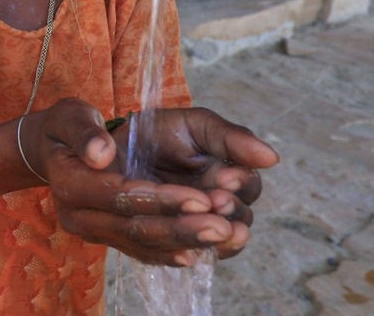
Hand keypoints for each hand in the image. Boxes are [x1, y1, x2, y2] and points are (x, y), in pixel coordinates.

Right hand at [23, 99, 273, 266]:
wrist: (59, 151)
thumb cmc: (72, 127)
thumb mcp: (74, 113)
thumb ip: (87, 129)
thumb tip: (102, 152)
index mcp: (70, 183)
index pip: (119, 196)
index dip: (162, 199)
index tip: (203, 197)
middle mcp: (81, 217)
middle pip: (137, 229)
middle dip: (185, 228)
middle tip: (227, 225)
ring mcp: (98, 233)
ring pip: (149, 244)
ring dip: (192, 240)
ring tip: (233, 233)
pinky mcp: (115, 239)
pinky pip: (149, 252)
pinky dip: (181, 250)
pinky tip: (212, 249)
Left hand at [107, 107, 279, 259]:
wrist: (110, 147)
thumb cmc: (157, 133)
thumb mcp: (195, 126)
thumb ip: (231, 138)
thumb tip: (272, 158)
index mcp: (227, 178)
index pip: (248, 188)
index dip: (241, 184)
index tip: (228, 177)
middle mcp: (214, 208)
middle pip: (236, 219)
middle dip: (229, 211)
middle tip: (217, 200)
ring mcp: (190, 227)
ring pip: (211, 243)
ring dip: (209, 234)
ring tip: (206, 223)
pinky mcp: (162, 244)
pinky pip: (177, 256)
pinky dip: (181, 254)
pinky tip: (186, 254)